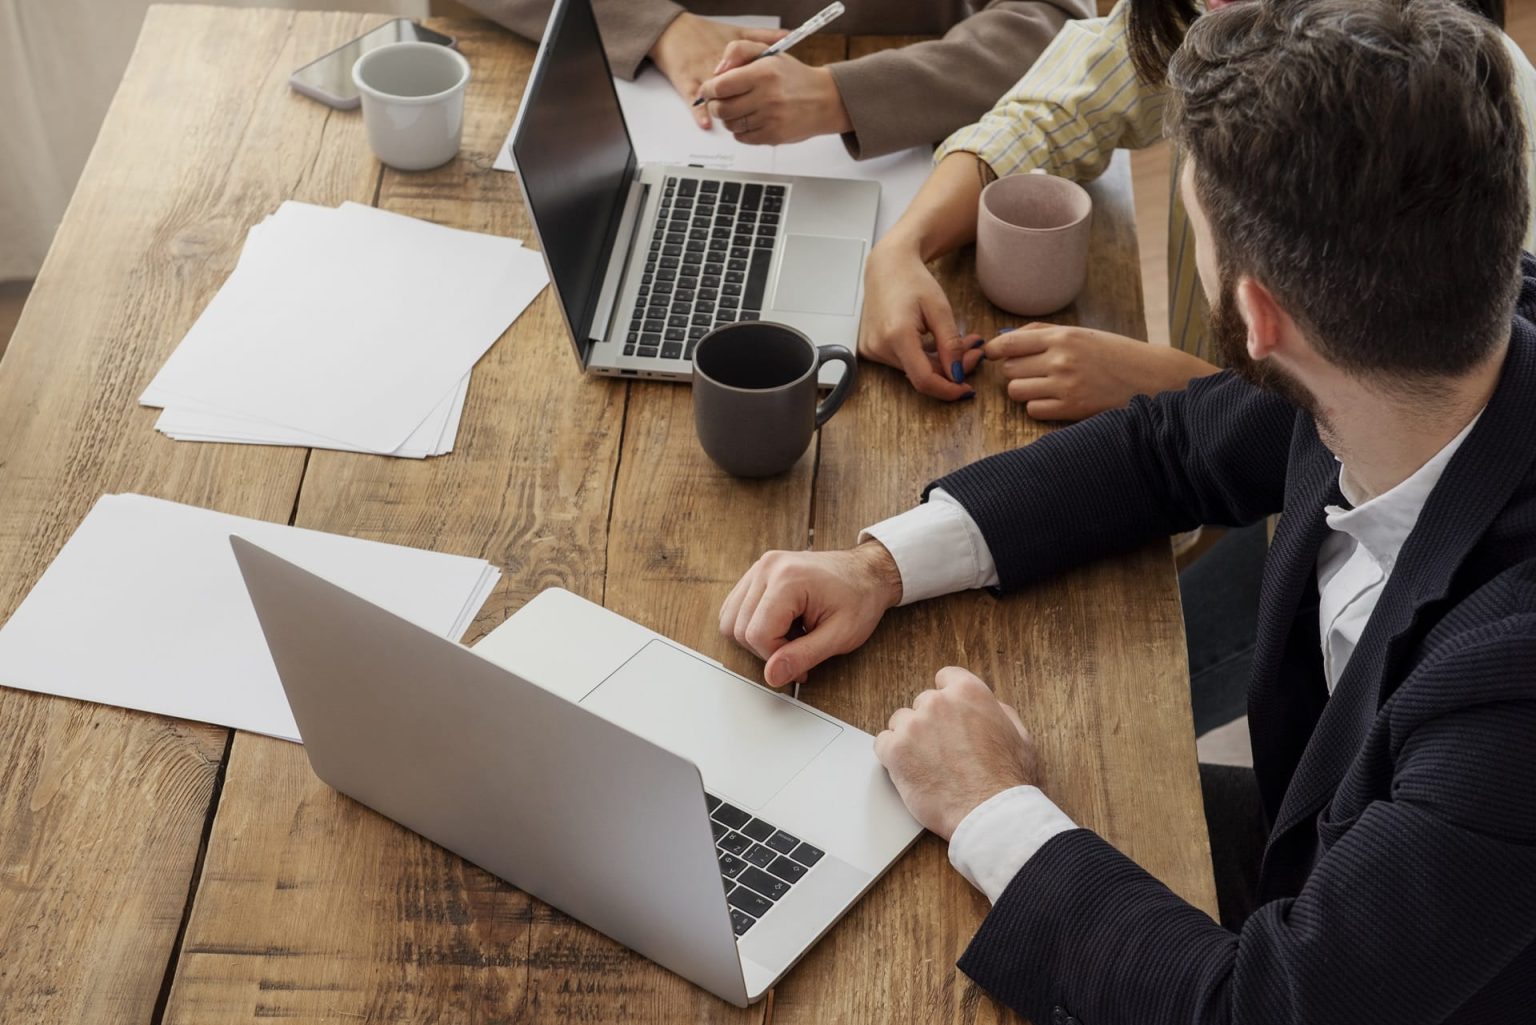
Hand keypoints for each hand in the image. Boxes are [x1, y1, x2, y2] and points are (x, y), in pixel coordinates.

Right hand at [650, 14, 786, 129]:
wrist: (676, 31)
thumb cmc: (708, 33)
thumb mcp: (739, 31)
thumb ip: (764, 35)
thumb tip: (788, 34)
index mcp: (734, 54)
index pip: (751, 73)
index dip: (762, 88)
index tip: (773, 98)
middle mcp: (717, 64)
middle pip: (734, 89)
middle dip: (745, 105)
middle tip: (755, 116)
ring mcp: (700, 75)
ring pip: (714, 97)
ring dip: (723, 113)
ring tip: (733, 123)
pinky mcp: (685, 83)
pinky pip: (692, 100)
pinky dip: (698, 112)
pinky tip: (706, 124)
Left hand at [697, 41, 851, 144]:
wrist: (824, 99)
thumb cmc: (793, 77)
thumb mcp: (768, 53)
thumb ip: (739, 52)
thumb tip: (717, 72)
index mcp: (764, 72)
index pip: (720, 86)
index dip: (708, 89)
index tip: (708, 90)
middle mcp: (767, 96)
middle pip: (721, 109)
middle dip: (716, 105)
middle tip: (721, 101)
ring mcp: (771, 119)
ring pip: (730, 125)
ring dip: (729, 118)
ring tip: (740, 109)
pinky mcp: (773, 136)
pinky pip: (742, 138)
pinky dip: (741, 131)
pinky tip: (751, 120)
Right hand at [720, 541, 903, 688]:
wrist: (867, 573)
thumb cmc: (860, 599)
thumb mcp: (840, 635)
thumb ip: (804, 657)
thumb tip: (772, 675)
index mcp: (788, 578)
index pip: (757, 634)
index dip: (776, 658)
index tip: (801, 664)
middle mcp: (768, 568)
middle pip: (740, 628)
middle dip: (768, 650)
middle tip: (800, 649)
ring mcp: (760, 567)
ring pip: (731, 619)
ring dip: (757, 637)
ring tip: (791, 635)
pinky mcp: (757, 573)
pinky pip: (735, 608)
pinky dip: (752, 624)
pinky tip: (781, 624)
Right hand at [858, 237, 984, 400]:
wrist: (887, 267)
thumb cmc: (912, 280)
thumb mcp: (940, 309)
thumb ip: (950, 344)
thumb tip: (957, 374)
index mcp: (896, 335)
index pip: (924, 380)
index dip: (948, 390)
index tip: (967, 389)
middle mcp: (880, 347)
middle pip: (921, 375)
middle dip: (951, 370)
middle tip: (975, 352)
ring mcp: (873, 350)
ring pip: (915, 370)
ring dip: (940, 363)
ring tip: (962, 344)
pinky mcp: (872, 349)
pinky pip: (904, 362)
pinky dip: (925, 358)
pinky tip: (939, 345)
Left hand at [873, 667, 1037, 839]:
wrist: (990, 814)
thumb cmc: (1008, 781)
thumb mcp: (1019, 736)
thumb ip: (998, 712)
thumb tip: (988, 706)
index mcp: (969, 693)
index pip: (945, 677)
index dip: (948, 697)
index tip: (947, 713)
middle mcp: (938, 703)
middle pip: (923, 703)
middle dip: (931, 723)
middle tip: (943, 750)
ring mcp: (913, 725)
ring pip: (900, 722)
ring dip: (910, 739)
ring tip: (928, 765)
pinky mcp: (895, 751)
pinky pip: (882, 743)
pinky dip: (892, 756)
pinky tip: (909, 770)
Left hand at [983, 324, 1220, 420]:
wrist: (1151, 378)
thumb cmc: (1114, 354)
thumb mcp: (1082, 334)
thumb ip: (1044, 334)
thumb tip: (1004, 340)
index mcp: (1063, 336)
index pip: (1009, 343)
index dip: (994, 350)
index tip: (991, 354)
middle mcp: (1061, 360)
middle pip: (1009, 369)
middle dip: (1016, 370)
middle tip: (1033, 371)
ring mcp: (1065, 386)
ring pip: (1016, 391)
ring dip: (1024, 390)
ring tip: (1043, 386)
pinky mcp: (1071, 409)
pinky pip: (1033, 410)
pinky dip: (1038, 407)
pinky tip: (1055, 400)